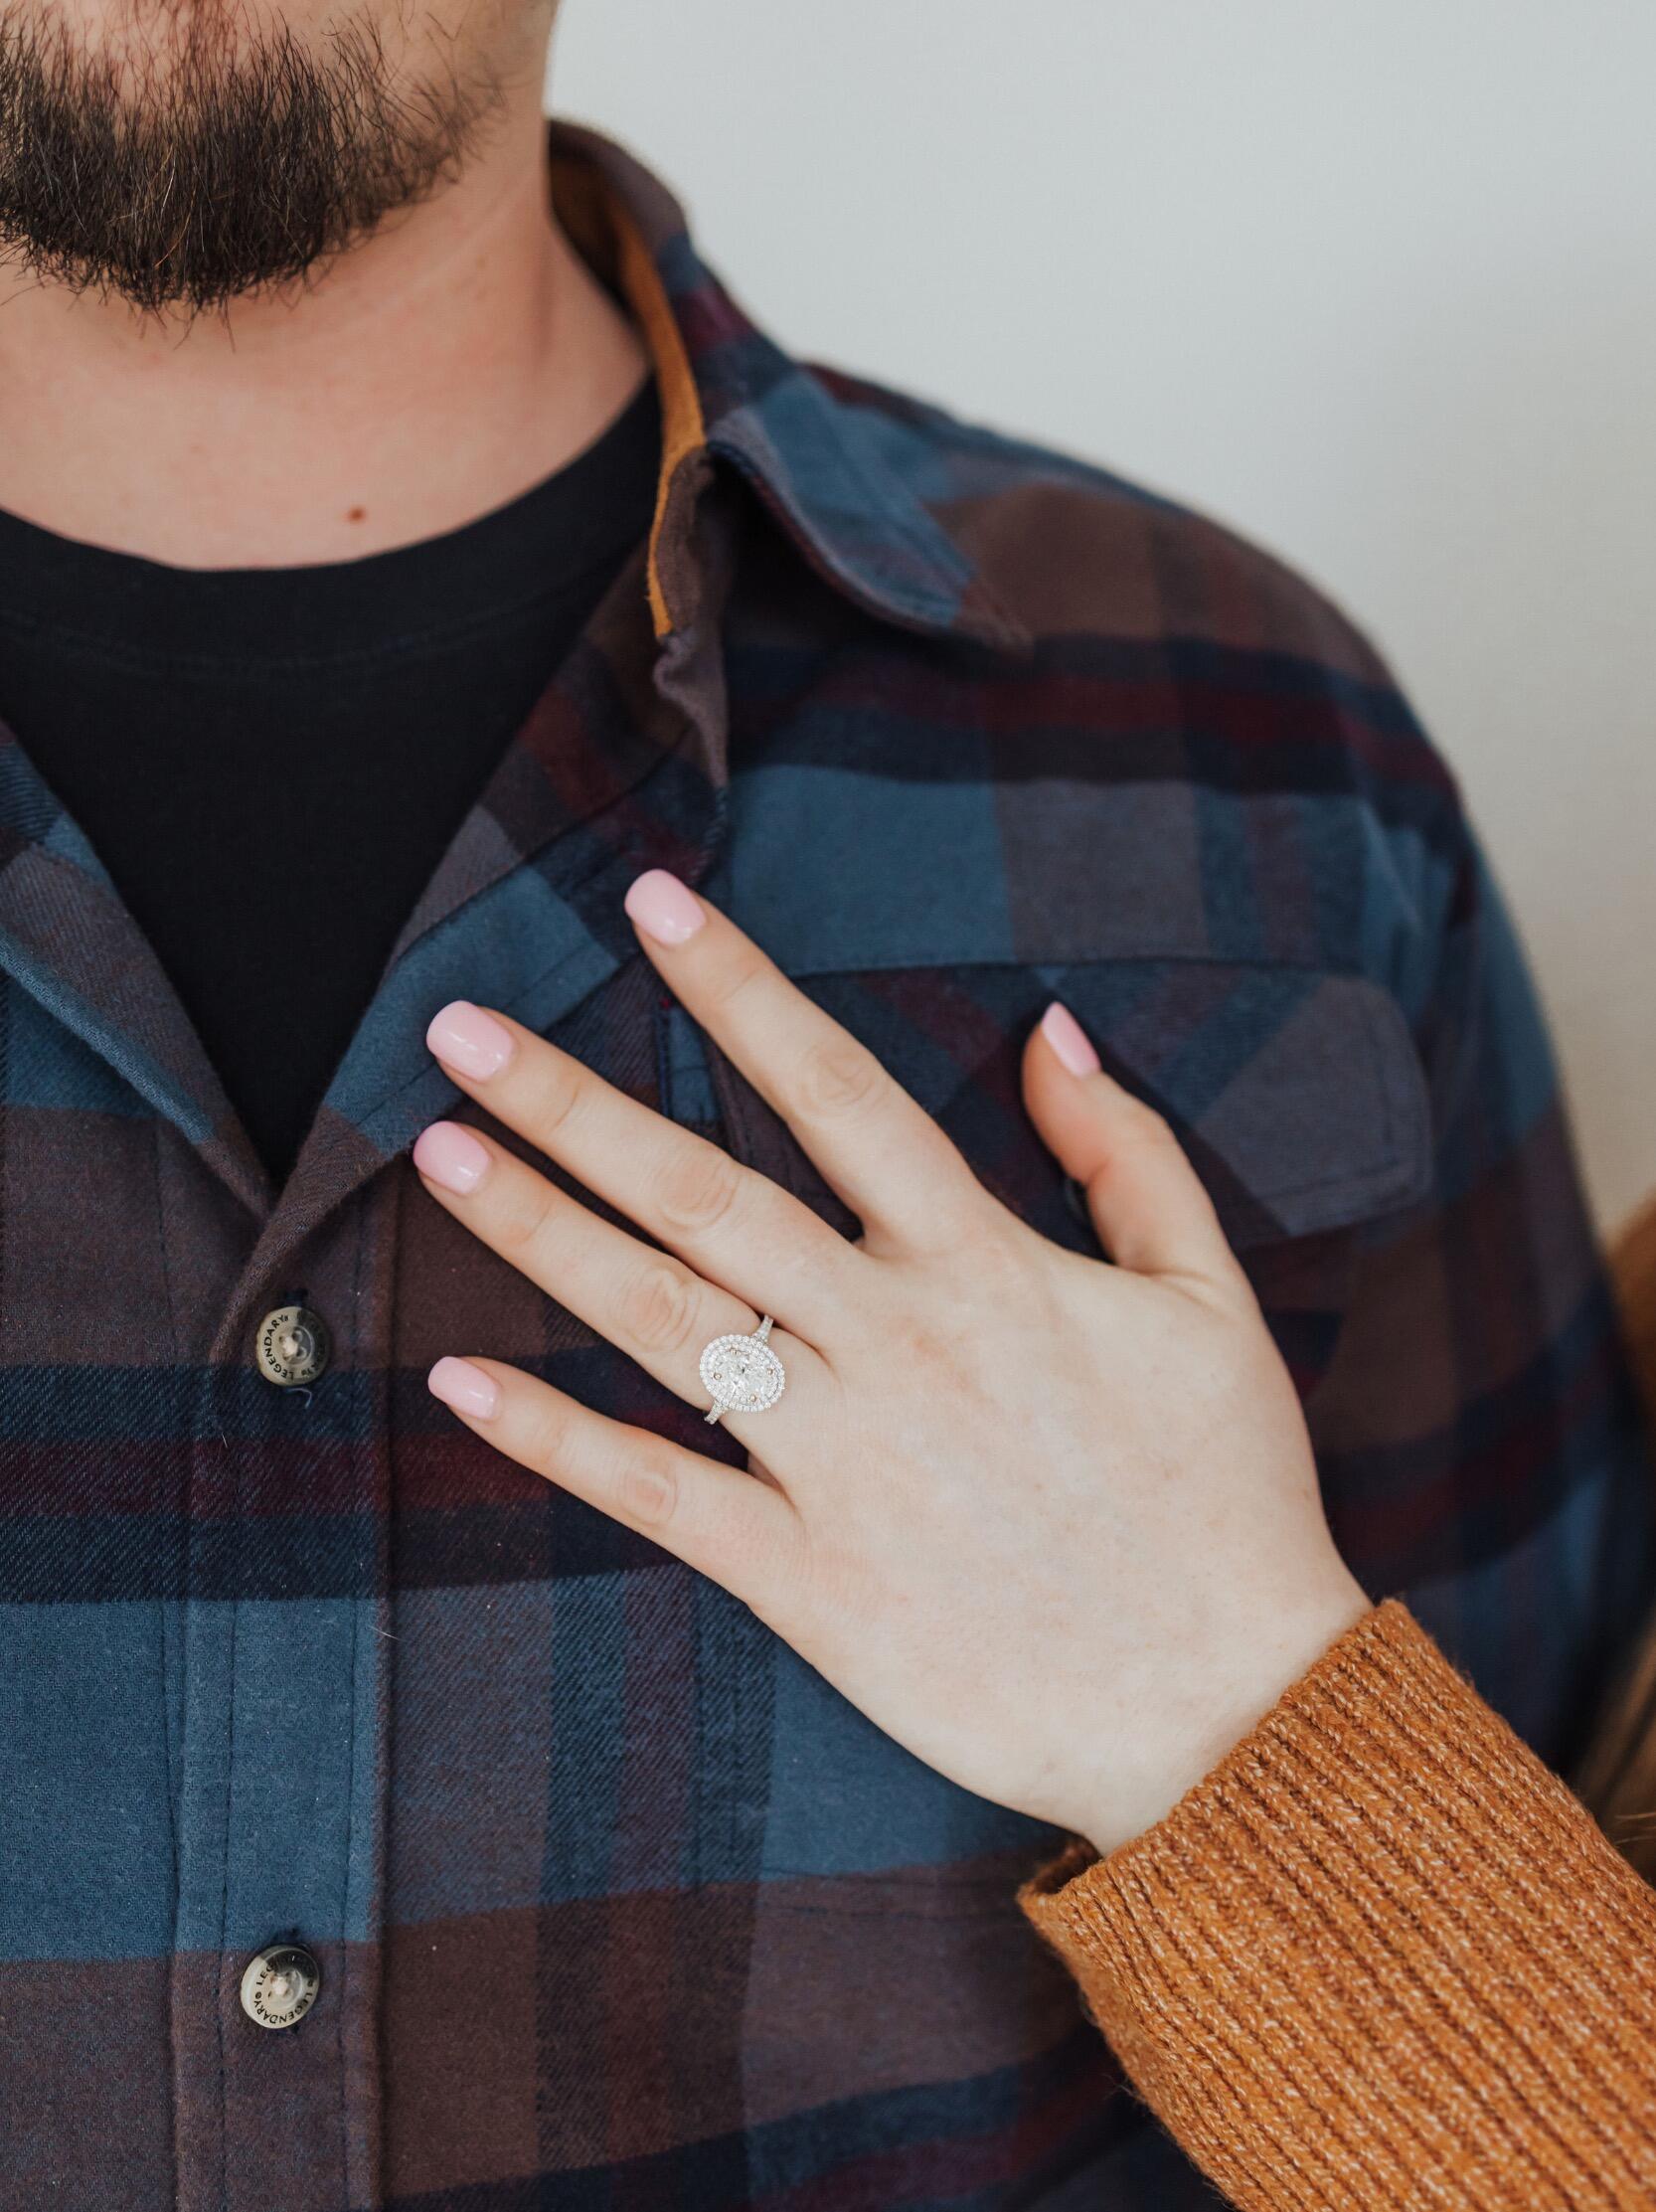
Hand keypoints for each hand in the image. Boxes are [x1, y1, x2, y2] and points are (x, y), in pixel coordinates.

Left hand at [414, 871, 1369, 1856]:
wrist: (1230, 1709)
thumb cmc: (1226, 1495)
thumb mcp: (1209, 1299)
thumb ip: (1125, 1152)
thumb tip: (1051, 1026)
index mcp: (987, 1265)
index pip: (838, 1090)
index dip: (739, 990)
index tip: (651, 907)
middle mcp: (896, 1343)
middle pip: (706, 1193)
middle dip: (574, 1103)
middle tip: (459, 1031)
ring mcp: (845, 1463)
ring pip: (661, 1320)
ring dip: (540, 1234)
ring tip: (440, 1154)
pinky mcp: (811, 1581)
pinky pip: (661, 1493)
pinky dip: (556, 1438)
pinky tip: (459, 1382)